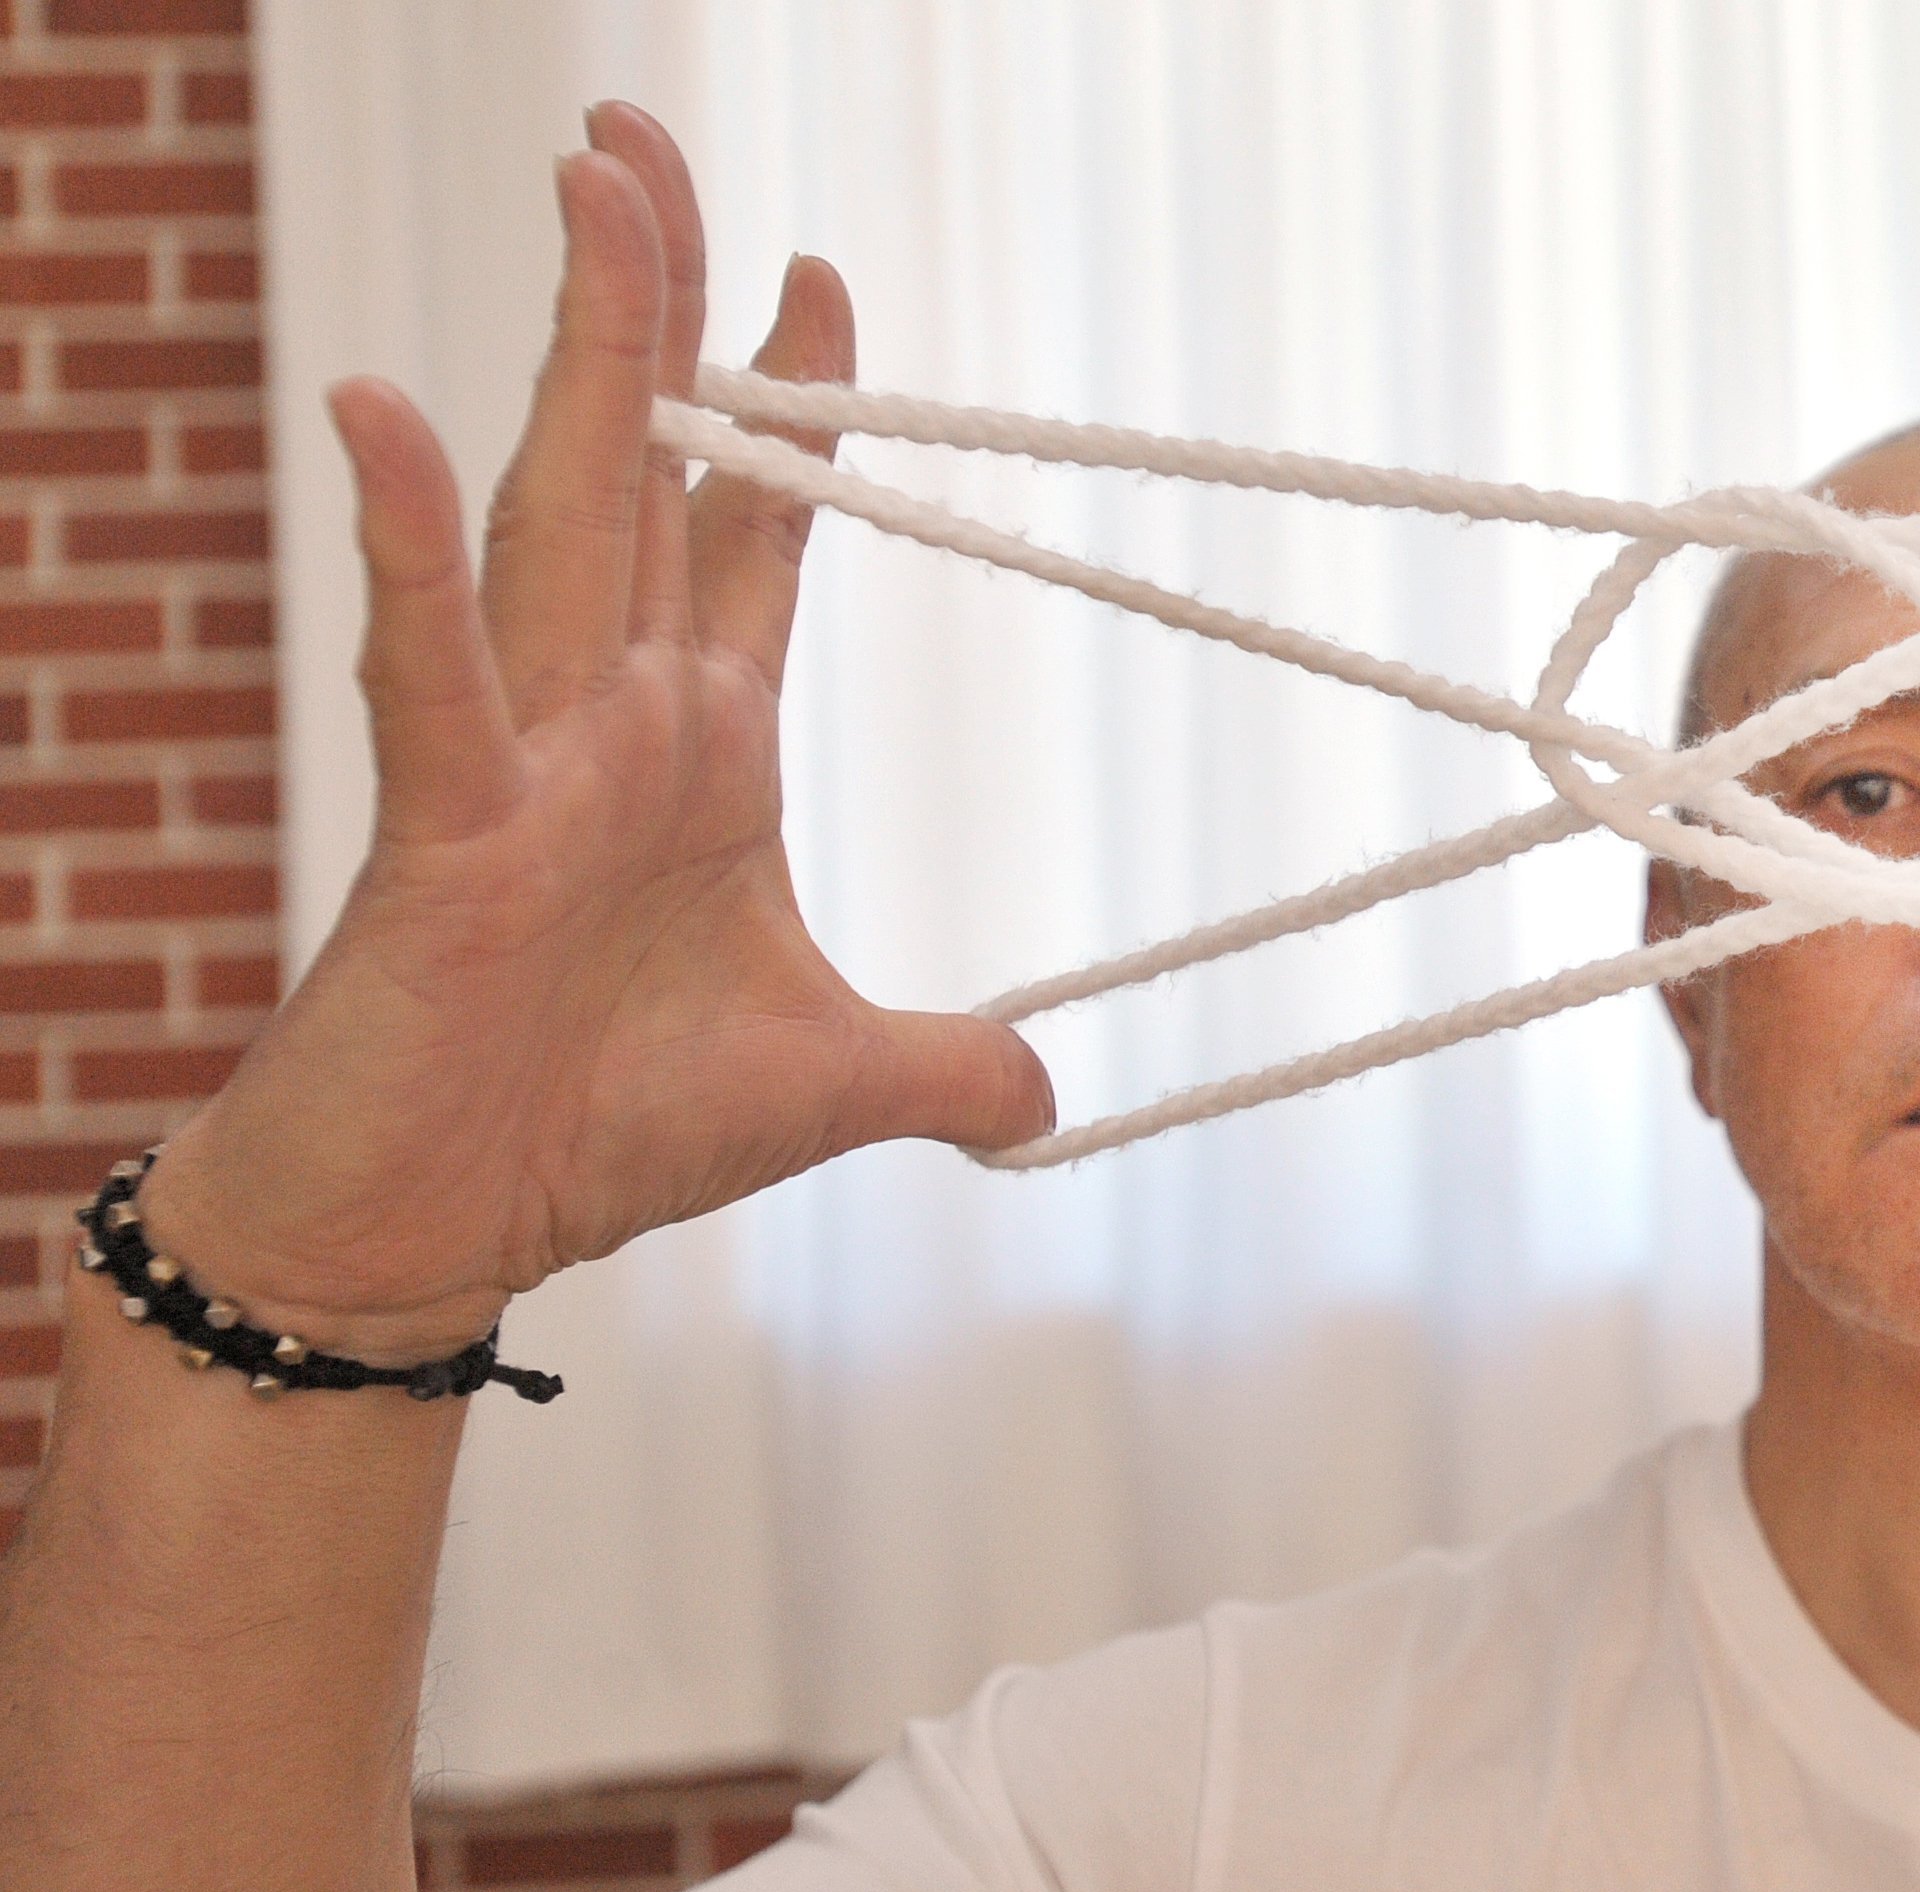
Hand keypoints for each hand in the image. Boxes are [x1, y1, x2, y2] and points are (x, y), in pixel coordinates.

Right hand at [131, 104, 1049, 1361]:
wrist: (432, 1236)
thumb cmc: (591, 1138)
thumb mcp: (822, 1089)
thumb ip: (938, 1075)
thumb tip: (1045, 1100)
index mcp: (699, 747)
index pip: (750, 534)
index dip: (786, 410)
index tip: (820, 277)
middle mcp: (607, 717)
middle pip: (643, 465)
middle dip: (656, 302)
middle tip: (646, 137)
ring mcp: (520, 757)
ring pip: (553, 509)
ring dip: (577, 351)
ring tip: (589, 186)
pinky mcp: (440, 828)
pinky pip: (426, 665)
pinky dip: (405, 540)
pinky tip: (384, 412)